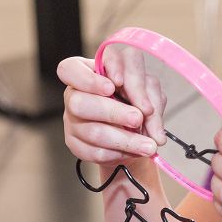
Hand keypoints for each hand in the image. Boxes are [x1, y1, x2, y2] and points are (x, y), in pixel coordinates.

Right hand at [58, 47, 167, 166]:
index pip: (72, 68)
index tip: (118, 83)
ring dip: (124, 139)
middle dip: (113, 112)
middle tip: (138, 119)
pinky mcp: (74, 141)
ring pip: (91, 130)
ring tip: (148, 145)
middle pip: (79, 102)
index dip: (92, 78)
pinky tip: (130, 151)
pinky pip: (92, 151)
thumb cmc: (138, 102)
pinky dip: (116, 153)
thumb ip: (150, 98)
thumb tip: (149, 117)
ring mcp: (71, 118)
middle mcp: (74, 93)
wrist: (133, 130)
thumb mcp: (149, 92)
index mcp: (88, 70)